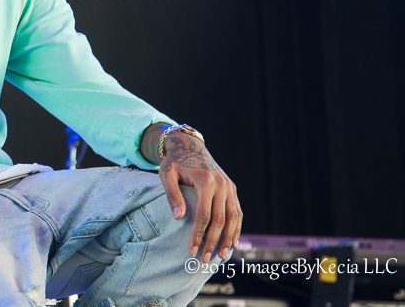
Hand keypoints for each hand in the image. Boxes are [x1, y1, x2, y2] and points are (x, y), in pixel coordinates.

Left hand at [157, 131, 241, 261]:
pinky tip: (233, 242)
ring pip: (233, 217)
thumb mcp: (167, 174)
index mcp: (205, 181)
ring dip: (228, 238)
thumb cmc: (174, 161)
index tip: (192, 250)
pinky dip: (237, 228)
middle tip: (205, 259)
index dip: (198, 235)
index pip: (203, 215)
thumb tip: (179, 217)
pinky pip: (237, 211)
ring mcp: (229, 186)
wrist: (189, 145)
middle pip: (220, 220)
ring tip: (221, 255)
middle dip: (212, 241)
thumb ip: (172, 195)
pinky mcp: (232, 188)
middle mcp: (221, 184)